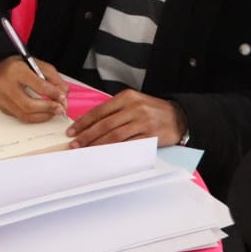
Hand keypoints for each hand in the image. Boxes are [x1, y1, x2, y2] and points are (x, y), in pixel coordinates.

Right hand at [0, 56, 68, 122]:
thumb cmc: (18, 66)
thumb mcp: (38, 65)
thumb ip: (53, 78)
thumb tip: (63, 93)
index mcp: (17, 71)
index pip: (38, 86)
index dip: (53, 94)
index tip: (62, 98)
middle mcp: (6, 86)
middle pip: (29, 105)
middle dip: (48, 109)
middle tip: (59, 109)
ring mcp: (2, 98)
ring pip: (24, 115)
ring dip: (43, 116)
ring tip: (53, 112)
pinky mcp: (2, 107)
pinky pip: (20, 117)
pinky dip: (34, 117)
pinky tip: (41, 113)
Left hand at [66, 89, 184, 147]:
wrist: (178, 116)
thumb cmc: (152, 111)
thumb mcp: (134, 102)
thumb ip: (115, 110)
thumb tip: (90, 124)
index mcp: (127, 97)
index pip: (100, 110)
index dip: (84, 122)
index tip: (72, 131)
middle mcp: (134, 108)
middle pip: (104, 124)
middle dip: (86, 135)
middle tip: (74, 144)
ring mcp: (143, 122)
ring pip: (114, 135)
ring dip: (97, 144)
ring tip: (85, 150)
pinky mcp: (150, 136)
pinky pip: (128, 144)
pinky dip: (114, 150)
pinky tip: (105, 154)